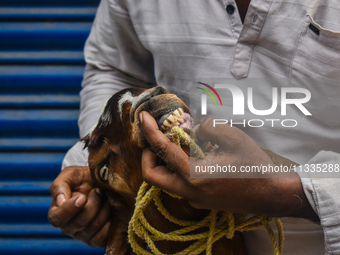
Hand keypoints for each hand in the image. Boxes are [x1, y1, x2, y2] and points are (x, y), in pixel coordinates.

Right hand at [48, 166, 111, 246]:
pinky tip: (111, 212)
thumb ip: (60, 186)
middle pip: (80, 223)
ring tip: (106, 199)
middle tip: (98, 191)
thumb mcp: (70, 174)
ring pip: (93, 228)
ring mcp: (82, 235)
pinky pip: (101, 239)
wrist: (102, 181)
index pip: (57, 218)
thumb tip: (60, 201)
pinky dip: (109, 224)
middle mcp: (68, 227)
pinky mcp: (95, 239)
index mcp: (57, 212)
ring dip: (104, 210)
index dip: (70, 209)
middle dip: (93, 204)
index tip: (83, 197)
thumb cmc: (82, 178)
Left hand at [140, 112, 317, 219]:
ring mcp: (194, 199)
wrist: (270, 194)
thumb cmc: (254, 165)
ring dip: (162, 163)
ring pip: (164, 182)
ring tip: (175, 145)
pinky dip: (177, 169)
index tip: (142, 117)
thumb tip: (194, 130)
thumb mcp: (233, 137)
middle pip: (152, 176)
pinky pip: (179, 185)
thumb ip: (208, 127)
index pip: (163, 150)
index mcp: (194, 175)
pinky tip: (191, 157)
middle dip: (148, 156)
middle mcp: (189, 191)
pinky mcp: (200, 202)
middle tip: (156, 140)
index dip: (149, 131)